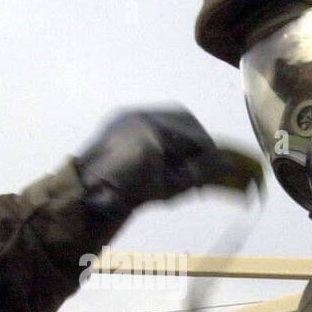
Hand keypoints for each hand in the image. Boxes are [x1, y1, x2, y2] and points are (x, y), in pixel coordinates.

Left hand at [74, 106, 261, 217]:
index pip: (195, 136)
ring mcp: (127, 115)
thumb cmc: (124, 196)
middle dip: (196, 138)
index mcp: (154, 134)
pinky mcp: (118, 118)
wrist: (82, 195)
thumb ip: (198, 174)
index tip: (216, 166)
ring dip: (179, 134)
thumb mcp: (166, 189)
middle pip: (184, 119)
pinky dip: (161, 132)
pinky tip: (160, 152)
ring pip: (167, 116)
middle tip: (200, 161)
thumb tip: (228, 165)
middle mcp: (141, 116)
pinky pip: (149, 118)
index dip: (209, 151)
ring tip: (179, 158)